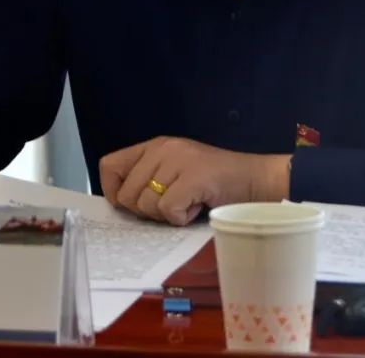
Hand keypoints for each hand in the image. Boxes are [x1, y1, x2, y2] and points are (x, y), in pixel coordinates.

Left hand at [99, 136, 290, 225]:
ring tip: (189, 202)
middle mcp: (163, 149)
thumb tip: (119, 203)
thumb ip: (147, 179)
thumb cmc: (215, 183)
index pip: (109, 166)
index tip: (132, 205)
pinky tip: (197, 207)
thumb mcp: (175, 171)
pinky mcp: (192, 177)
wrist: (254, 180)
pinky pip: (168, 210)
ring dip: (166, 215)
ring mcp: (178, 161)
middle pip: (126, 195)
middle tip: (173, 204)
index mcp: (155, 146)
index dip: (114, 192)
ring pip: (146, 205)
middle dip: (147, 211)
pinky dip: (182, 218)